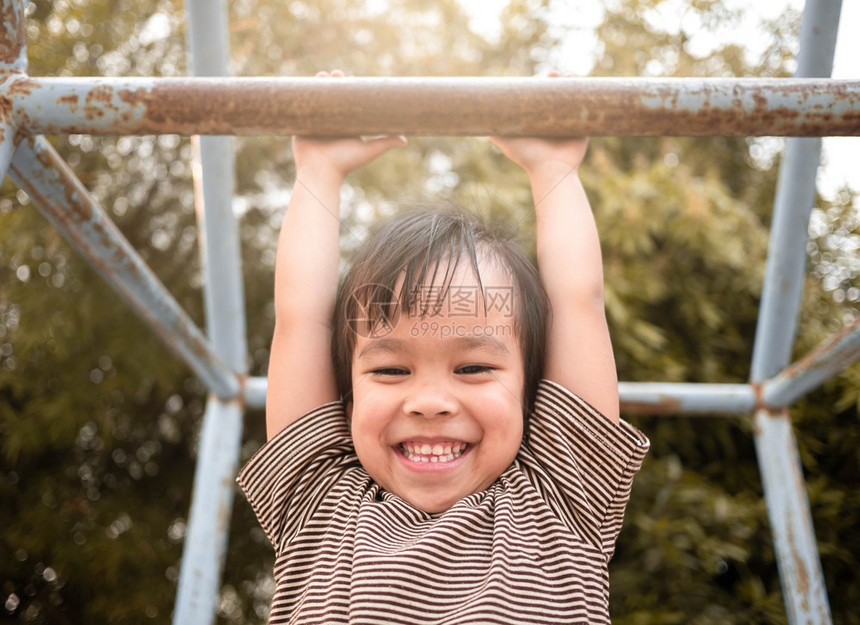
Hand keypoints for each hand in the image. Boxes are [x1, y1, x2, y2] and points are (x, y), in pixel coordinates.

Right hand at [292, 70, 406, 180]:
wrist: (321, 173)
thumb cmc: (345, 163)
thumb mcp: (368, 150)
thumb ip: (385, 142)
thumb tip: (406, 139)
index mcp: (344, 126)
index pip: (346, 102)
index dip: (346, 89)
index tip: (348, 78)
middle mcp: (330, 124)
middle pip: (330, 98)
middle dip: (331, 84)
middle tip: (335, 74)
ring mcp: (315, 124)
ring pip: (315, 101)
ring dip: (317, 87)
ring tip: (321, 75)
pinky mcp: (301, 127)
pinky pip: (300, 109)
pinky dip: (301, 98)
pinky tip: (302, 85)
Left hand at [489, 71, 586, 177]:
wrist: (551, 169)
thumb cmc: (527, 155)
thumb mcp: (505, 140)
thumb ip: (493, 128)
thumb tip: (478, 112)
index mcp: (535, 121)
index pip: (536, 97)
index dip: (536, 85)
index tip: (536, 78)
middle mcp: (550, 121)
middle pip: (553, 94)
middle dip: (552, 81)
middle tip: (551, 75)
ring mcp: (566, 123)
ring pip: (568, 98)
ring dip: (567, 84)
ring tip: (565, 76)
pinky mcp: (581, 127)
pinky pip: (585, 107)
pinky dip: (584, 94)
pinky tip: (579, 83)